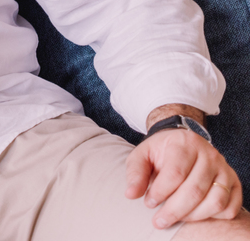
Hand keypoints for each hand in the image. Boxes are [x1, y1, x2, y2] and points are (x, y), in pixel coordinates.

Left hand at [126, 125, 242, 227]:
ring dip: (193, 216)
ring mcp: (225, 169)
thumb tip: (130, 194)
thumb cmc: (160, 152)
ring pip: (215, 201)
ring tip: (175, 217)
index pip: (175, 173)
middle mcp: (210, 155)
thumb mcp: (142, 155)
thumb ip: (135, 173)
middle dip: (174, 210)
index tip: (148, 203)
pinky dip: (214, 217)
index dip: (160, 192)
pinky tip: (195, 215)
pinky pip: (230, 208)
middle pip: (195, 190)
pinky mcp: (234, 183)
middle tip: (158, 221)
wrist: (182, 143)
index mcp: (185, 143)